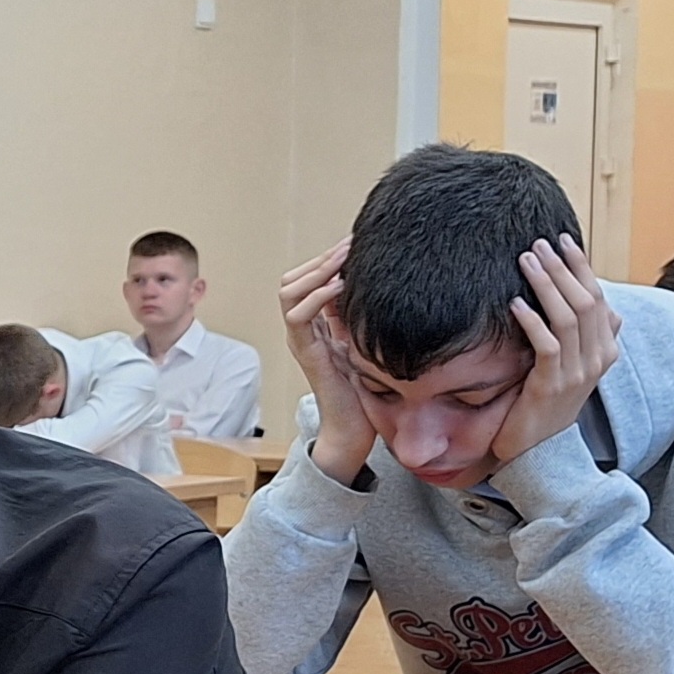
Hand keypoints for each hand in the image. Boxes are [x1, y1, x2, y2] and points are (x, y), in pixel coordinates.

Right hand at [277, 240, 375, 478]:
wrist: (355, 430)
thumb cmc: (367, 391)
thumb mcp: (368, 342)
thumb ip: (365, 318)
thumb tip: (385, 286)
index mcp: (316, 325)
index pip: (306, 279)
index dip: (326, 258)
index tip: (355, 242)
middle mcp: (304, 330)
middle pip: (291, 280)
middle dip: (321, 258)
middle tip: (350, 243)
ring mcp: (302, 341)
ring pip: (288, 291)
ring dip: (316, 270)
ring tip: (344, 258)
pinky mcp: (308, 354)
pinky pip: (298, 316)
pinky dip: (317, 296)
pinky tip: (341, 286)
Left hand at [491, 235, 619, 466]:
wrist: (540, 452)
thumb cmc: (547, 402)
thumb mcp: (571, 366)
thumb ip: (583, 335)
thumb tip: (598, 300)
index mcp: (605, 350)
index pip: (599, 298)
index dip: (582, 267)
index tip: (563, 240)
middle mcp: (597, 359)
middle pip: (586, 302)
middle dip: (563, 268)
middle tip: (539, 244)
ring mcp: (577, 374)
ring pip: (569, 319)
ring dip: (546, 286)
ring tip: (525, 262)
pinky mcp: (552, 386)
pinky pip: (547, 346)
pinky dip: (532, 321)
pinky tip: (514, 304)